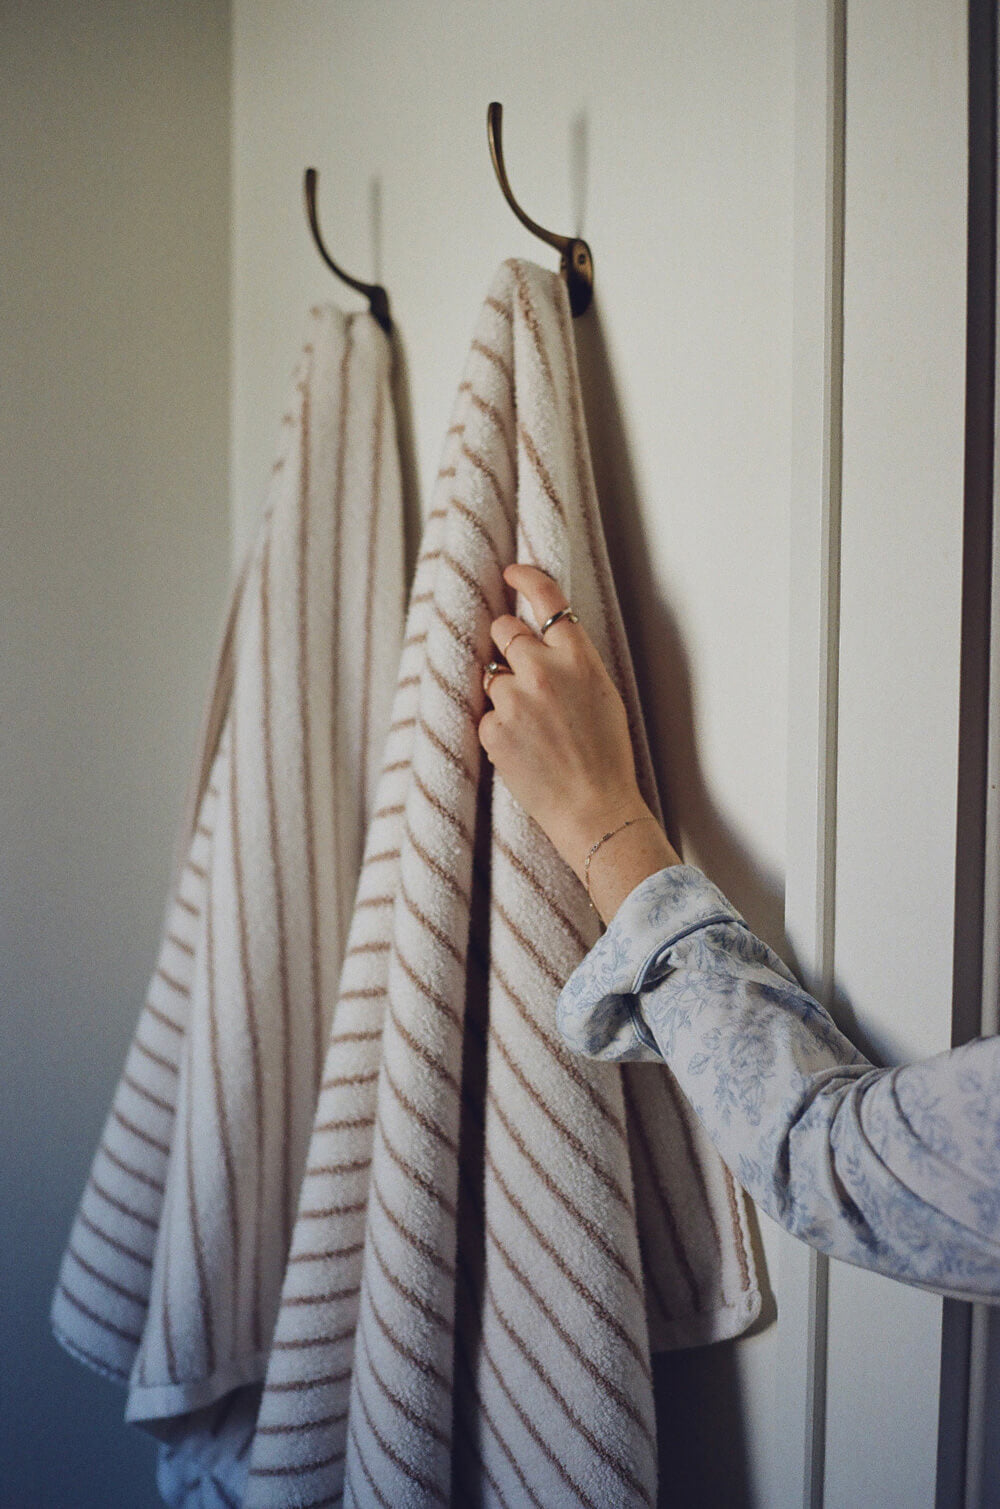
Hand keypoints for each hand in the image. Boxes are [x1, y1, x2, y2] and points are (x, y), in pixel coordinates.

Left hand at [477, 563, 679, 919]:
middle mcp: (543, 671)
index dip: (524, 578)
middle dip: (508, 642)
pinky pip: (486, 714)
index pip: (546, 599)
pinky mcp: (492, 728)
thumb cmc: (606, 756)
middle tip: (522, 670)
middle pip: (504, 630)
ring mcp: (514, 699)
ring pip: (491, 675)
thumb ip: (572, 662)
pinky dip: (499, 727)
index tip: (510, 572)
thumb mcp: (602, 694)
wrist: (594, 808)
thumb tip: (543, 639)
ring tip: (532, 727)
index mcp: (578, 659)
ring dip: (504, 691)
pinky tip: (524, 749)